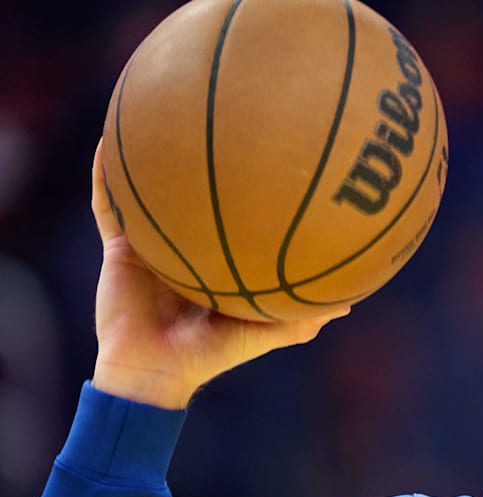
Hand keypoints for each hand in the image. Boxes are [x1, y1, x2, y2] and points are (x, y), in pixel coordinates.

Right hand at [89, 141, 349, 409]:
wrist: (154, 372)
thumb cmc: (209, 356)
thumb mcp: (262, 331)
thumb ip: (299, 318)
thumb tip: (349, 303)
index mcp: (217, 260)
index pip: (235, 218)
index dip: (250, 190)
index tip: (273, 155)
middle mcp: (187, 245)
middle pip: (196, 195)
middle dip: (206, 160)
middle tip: (225, 120)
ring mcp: (153, 243)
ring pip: (151, 191)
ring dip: (152, 155)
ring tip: (160, 111)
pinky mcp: (121, 247)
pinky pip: (109, 205)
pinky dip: (106, 176)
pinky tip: (108, 140)